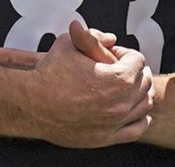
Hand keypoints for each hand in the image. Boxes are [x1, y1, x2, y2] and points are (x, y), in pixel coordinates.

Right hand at [0, 22, 152, 148]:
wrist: (30, 105)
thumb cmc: (49, 73)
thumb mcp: (70, 43)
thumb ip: (94, 36)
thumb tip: (111, 38)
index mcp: (119, 78)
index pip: (138, 60)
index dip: (124, 53)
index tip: (110, 55)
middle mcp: (122, 102)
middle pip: (144, 81)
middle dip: (133, 71)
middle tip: (117, 68)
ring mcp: (116, 122)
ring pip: (144, 105)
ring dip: (138, 92)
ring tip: (124, 87)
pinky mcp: (107, 138)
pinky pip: (137, 129)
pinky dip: (139, 118)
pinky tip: (130, 109)